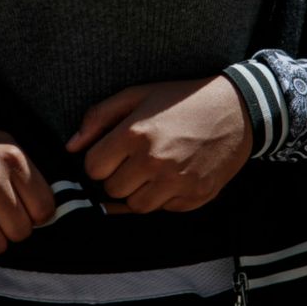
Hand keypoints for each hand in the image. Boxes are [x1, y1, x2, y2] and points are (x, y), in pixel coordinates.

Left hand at [66, 76, 251, 213]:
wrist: (235, 111)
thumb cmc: (181, 101)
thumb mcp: (137, 96)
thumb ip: (98, 118)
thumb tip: (71, 146)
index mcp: (135, 134)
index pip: (93, 168)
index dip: (99, 161)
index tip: (112, 153)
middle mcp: (154, 161)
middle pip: (112, 190)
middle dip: (117, 177)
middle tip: (134, 161)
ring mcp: (176, 182)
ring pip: (136, 206)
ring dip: (138, 192)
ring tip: (151, 170)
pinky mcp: (195, 196)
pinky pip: (164, 209)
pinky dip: (163, 198)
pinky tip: (173, 176)